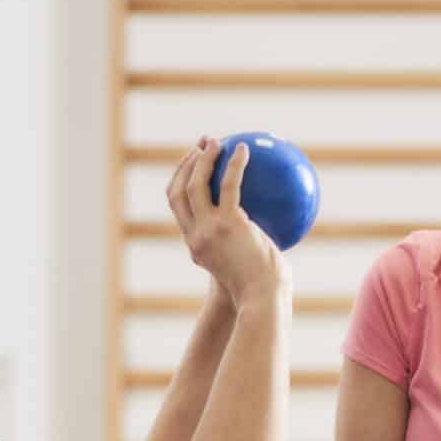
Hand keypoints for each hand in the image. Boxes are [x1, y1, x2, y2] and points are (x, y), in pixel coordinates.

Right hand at [168, 138, 287, 307]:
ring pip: (195, 184)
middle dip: (186, 165)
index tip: (192, 164)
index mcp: (195, 245)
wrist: (262, 299)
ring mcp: (209, 229)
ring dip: (203, 158)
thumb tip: (263, 229)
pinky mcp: (229, 224)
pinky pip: (229, 185)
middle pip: (177, 192)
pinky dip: (234, 164)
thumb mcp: (245, 265)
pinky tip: (245, 149)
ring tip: (215, 142)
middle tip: (200, 146)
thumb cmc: (262, 288)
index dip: (180, 182)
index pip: (178, 208)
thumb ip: (244, 246)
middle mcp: (195, 236)